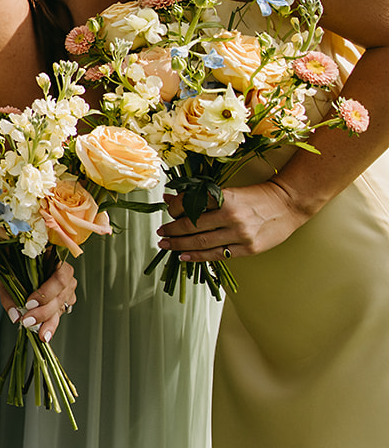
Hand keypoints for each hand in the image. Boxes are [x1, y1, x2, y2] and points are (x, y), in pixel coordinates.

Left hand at [0, 259, 76, 342]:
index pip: (59, 279)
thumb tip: (15, 316)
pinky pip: (61, 311)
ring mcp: (68, 286)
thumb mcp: (7, 272)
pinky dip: (52, 322)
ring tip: (40, 334)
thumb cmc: (14, 259)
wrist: (17, 255)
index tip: (29, 303)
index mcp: (56, 259)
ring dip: (50, 321)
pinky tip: (45, 331)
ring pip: (62, 305)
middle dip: (44, 312)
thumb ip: (10, 293)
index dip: (46, 293)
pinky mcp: (64, 298)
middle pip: (61, 296)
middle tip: (28, 321)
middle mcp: (66, 273)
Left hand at [158, 180, 307, 260]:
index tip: (167, 210)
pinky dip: (198, 256)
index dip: (174, 208)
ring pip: (202, 242)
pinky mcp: (248, 249)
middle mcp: (231, 216)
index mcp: (225, 197)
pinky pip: (218, 255)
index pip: (190, 204)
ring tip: (166, 244)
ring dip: (180, 244)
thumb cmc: (256, 196)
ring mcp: (240, 234)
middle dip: (172, 230)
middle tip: (160, 231)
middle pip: (193, 226)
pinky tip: (184, 256)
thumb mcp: (228, 191)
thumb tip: (171, 199)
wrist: (287, 204)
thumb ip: (201, 198)